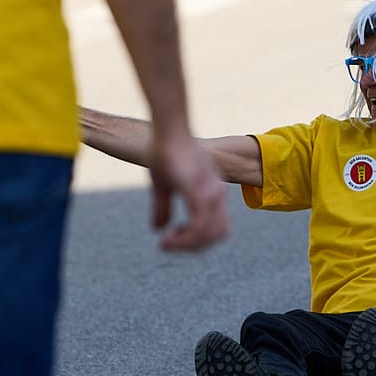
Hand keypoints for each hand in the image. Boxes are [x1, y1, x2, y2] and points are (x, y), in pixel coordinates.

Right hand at [150, 130, 230, 251]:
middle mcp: (217, 193)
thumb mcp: (162, 184)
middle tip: (171, 244)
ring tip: (167, 243)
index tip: (174, 238)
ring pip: (210, 234)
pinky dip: (185, 239)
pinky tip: (166, 240)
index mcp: (213, 191)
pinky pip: (199, 226)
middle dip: (195, 246)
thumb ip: (163, 207)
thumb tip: (157, 229)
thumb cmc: (163, 150)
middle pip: (218, 235)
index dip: (199, 239)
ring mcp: (211, 193)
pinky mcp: (200, 192)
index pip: (218, 227)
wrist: (167, 129)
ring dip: (188, 245)